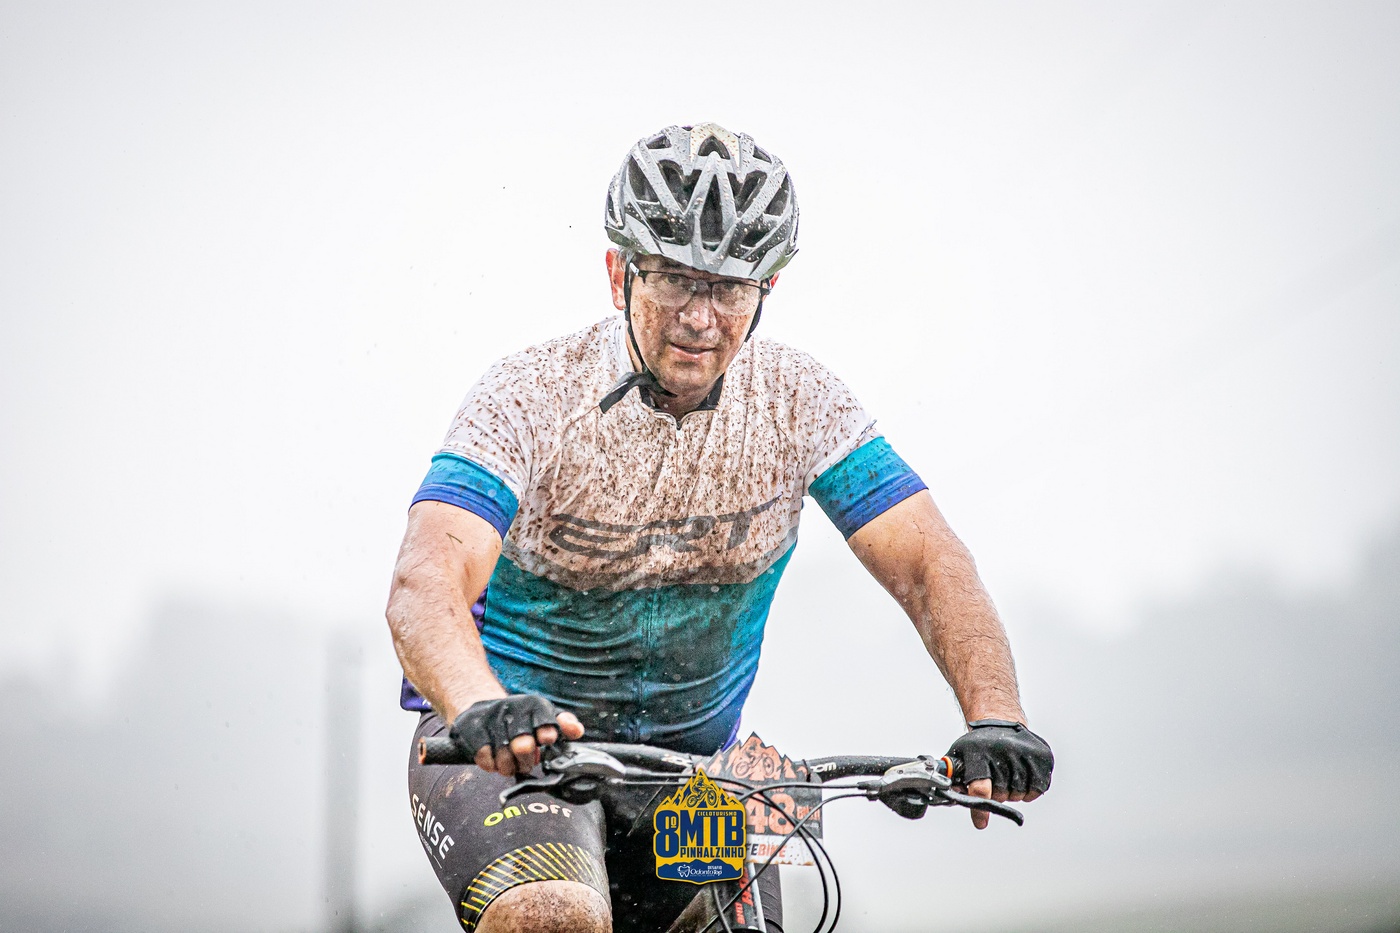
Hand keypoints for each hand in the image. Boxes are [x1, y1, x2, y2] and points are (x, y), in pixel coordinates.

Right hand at [449, 695, 584, 774]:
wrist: (482, 709)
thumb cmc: (521, 719)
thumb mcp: (544, 717)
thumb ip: (564, 724)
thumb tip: (577, 731)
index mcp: (534, 706)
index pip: (545, 723)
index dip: (546, 735)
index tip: (545, 741)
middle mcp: (513, 709)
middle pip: (523, 746)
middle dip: (525, 761)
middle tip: (525, 764)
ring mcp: (491, 718)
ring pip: (503, 756)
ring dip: (508, 767)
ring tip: (510, 764)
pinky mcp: (472, 729)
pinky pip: (484, 757)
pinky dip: (490, 765)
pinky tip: (493, 761)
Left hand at [947, 719, 1052, 829]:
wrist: (1000, 721)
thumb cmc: (977, 744)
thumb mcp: (958, 755)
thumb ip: (953, 779)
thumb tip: (949, 798)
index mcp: (978, 752)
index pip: (980, 787)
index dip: (980, 809)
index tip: (981, 822)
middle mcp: (1003, 750)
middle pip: (1001, 795)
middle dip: (996, 795)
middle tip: (993, 782)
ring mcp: (1024, 752)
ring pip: (1020, 794)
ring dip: (1013, 793)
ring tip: (1007, 776)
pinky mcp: (1042, 756)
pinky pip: (1037, 789)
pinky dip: (1029, 790)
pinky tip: (1022, 778)